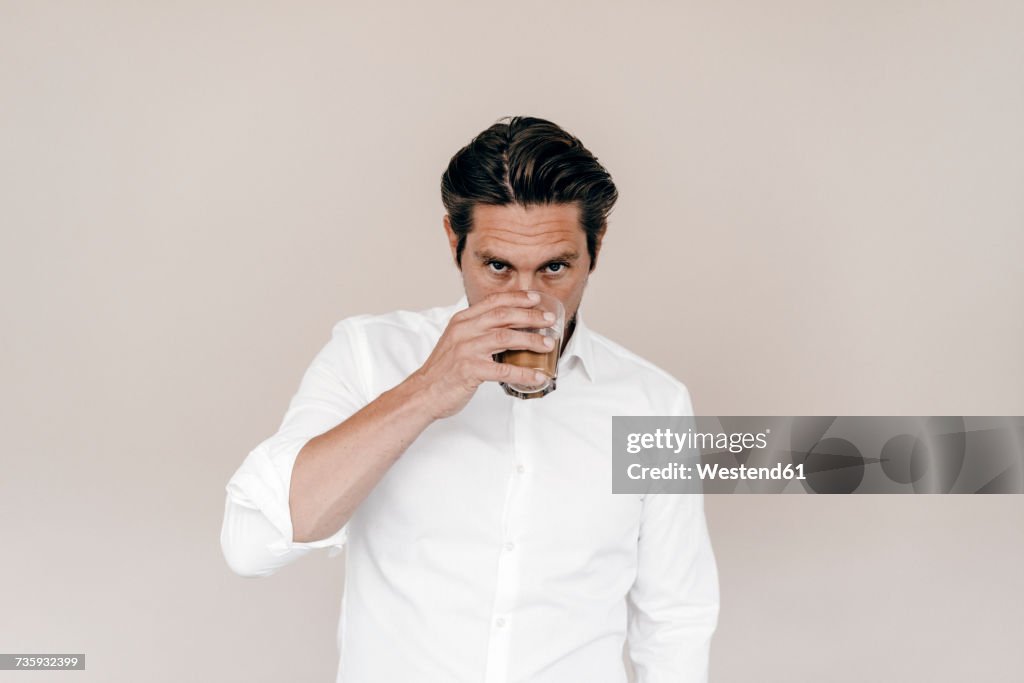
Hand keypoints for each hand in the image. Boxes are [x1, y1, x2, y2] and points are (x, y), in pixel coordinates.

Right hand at [408, 291, 557, 418]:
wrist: (422, 393)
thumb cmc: (443, 370)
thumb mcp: (457, 341)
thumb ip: (477, 332)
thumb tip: (507, 329)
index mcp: (461, 321)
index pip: (493, 302)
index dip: (517, 298)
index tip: (536, 298)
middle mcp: (463, 331)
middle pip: (503, 316)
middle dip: (530, 316)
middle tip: (549, 319)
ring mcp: (466, 350)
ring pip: (506, 338)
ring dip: (531, 340)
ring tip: (548, 344)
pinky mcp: (470, 370)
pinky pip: (504, 370)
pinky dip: (524, 373)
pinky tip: (537, 375)